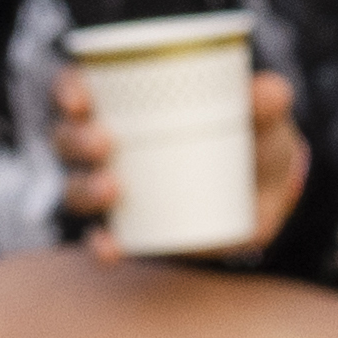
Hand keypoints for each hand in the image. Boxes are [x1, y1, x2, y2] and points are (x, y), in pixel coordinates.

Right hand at [45, 51, 313, 249]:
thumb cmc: (255, 138)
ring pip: (75, 188)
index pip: (77, 89)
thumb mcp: (265, 117)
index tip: (79, 98)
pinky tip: (110, 249)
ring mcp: (115, 191)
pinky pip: (103, 239)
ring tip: (111, 189)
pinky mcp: (130, 232)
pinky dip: (101, 246)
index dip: (67, 90)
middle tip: (104, 142)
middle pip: (66, 140)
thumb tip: (266, 91)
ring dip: (83, 189)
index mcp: (126, 104)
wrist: (270, 197)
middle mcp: (108, 146)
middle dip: (75, 140)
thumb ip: (269, 99)